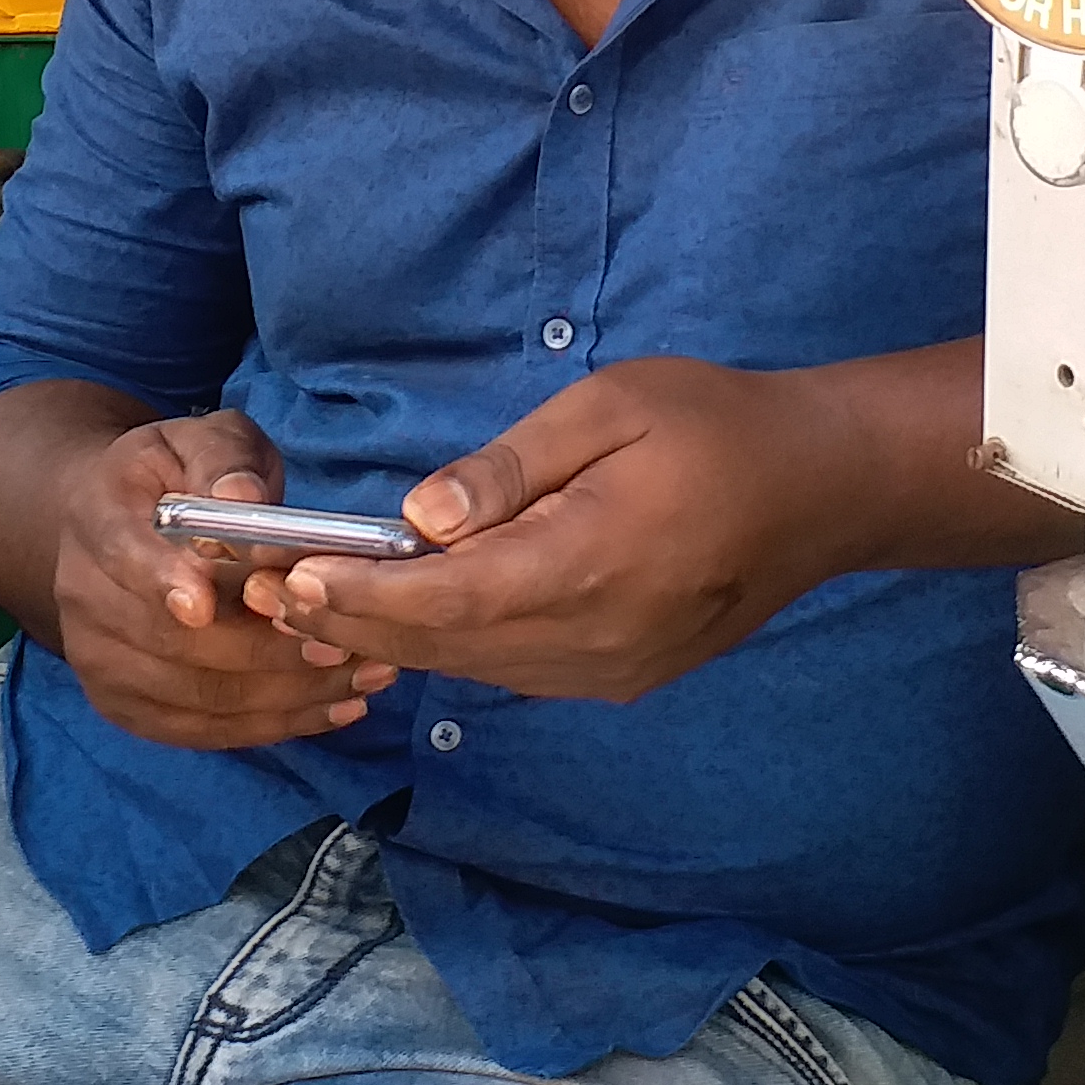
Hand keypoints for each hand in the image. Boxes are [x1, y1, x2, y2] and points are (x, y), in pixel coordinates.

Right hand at [49, 410, 395, 750]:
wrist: (114, 525)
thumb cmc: (174, 476)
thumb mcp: (199, 440)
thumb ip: (223, 460)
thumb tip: (243, 495)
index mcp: (97, 517)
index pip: (123, 557)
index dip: (165, 583)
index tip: (209, 603)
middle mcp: (83, 597)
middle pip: (170, 644)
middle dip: (263, 651)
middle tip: (344, 643)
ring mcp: (99, 660)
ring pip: (195, 697)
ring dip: (284, 695)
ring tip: (362, 677)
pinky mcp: (126, 706)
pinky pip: (202, 731)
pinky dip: (273, 725)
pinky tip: (334, 707)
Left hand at [253, 359, 860, 703]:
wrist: (820, 490)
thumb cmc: (715, 425)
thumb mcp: (610, 408)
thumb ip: (511, 469)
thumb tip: (419, 517)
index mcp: (590, 564)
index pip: (448, 598)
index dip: (361, 594)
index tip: (288, 577)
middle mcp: (594, 638)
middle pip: (445, 646)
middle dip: (349, 621)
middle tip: (263, 595)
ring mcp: (608, 669)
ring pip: (472, 667)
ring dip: (390, 639)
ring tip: (309, 603)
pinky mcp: (618, 676)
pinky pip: (511, 670)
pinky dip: (449, 647)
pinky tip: (402, 616)